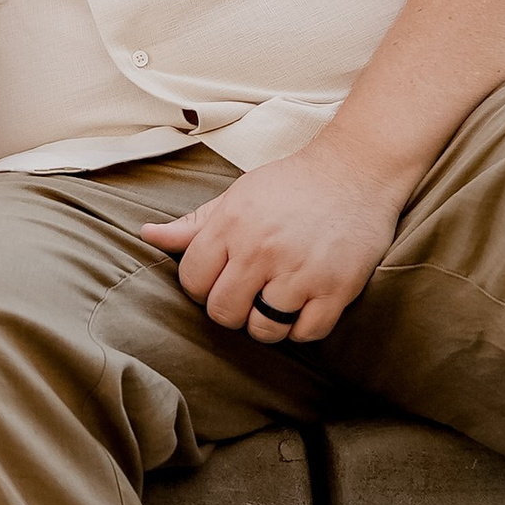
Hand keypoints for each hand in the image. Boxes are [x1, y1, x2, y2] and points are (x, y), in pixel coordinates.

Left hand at [139, 135, 403, 347]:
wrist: (357, 170)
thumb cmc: (292, 184)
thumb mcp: (237, 196)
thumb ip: (194, 224)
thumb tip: (147, 235)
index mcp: (232, 225)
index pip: (192, 282)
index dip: (202, 286)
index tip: (221, 277)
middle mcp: (262, 250)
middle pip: (224, 312)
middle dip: (232, 309)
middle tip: (249, 293)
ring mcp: (301, 272)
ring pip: (264, 330)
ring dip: (267, 323)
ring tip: (276, 301)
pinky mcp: (337, 289)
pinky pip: (306, 334)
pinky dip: (302, 328)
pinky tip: (304, 305)